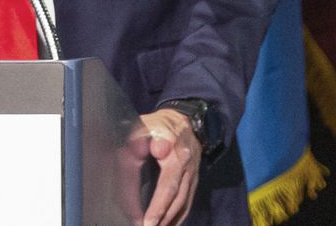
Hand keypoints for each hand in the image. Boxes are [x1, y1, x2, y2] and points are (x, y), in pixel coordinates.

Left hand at [138, 108, 200, 225]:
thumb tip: (146, 152)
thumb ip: (140, 139)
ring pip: (183, 203)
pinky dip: (179, 217)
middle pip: (176, 198)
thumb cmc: (158, 125)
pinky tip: (169, 225)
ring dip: (170, 220)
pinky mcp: (194, 180)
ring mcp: (193, 174)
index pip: (167, 185)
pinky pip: (188, 202)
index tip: (146, 220)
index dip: (158, 204)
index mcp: (175, 152)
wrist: (184, 120)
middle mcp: (186, 166)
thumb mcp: (145, 125)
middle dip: (162, 216)